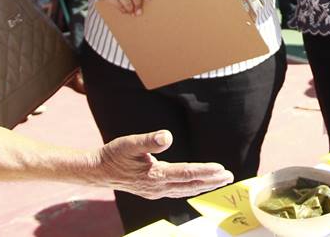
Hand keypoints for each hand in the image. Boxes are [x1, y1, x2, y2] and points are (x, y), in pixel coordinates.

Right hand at [94, 130, 233, 198]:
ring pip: (186, 190)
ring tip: (221, 180)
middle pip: (191, 184)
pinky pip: (178, 191)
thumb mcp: (129, 143)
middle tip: (230, 176)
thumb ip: (149, 140)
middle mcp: (158, 187)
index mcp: (155, 175)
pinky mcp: (153, 192)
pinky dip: (192, 188)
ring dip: (204, 184)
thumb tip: (167, 136)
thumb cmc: (114, 155)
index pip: (187, 173)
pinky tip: (198, 184)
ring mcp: (156, 192)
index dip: (205, 171)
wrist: (99, 171)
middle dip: (212, 181)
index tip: (222, 169)